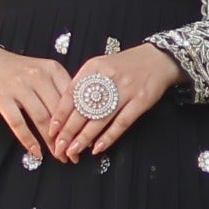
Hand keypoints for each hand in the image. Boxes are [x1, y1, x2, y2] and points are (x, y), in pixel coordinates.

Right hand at [0, 46, 73, 160]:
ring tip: (58, 155)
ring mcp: (19, 86)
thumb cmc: (19, 71)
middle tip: (74, 152)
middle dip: (68, 136)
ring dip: (51, 141)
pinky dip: (28, 140)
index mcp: (52, 69)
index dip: (80, 120)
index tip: (86, 137)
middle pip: (58, 111)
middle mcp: (37, 76)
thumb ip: (59, 89)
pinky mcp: (2, 97)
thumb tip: (78, 117)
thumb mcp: (43, 71)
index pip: (72, 98)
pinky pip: (18, 123)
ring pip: (41, 119)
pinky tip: (36, 151)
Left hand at [52, 43, 181, 159]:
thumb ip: (83, 84)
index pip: (72, 93)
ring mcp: (126, 89)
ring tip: (73, 150)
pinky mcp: (141, 100)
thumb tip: (64, 109)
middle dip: (68, 131)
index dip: (60, 114)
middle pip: (84, 108)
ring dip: (85, 137)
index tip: (51, 129)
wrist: (157, 58)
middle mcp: (108, 77)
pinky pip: (122, 122)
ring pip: (100, 118)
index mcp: (94, 67)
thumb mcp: (100, 66)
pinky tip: (98, 147)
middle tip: (58, 146)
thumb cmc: (125, 65)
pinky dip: (109, 137)